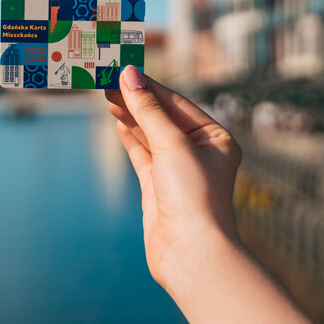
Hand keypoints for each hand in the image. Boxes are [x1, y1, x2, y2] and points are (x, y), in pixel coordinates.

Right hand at [106, 66, 241, 289]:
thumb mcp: (171, 145)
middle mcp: (200, 152)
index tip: (122, 69)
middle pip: (162, 116)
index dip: (149, 85)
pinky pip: (142, 155)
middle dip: (136, 99)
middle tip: (107, 81)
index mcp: (217, 138)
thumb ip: (148, 109)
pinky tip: (118, 122)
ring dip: (130, 115)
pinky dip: (130, 138)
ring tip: (107, 96)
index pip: (177, 102)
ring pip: (150, 134)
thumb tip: (129, 75)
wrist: (191, 254)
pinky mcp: (159, 187)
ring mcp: (178, 170)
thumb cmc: (194, 197)